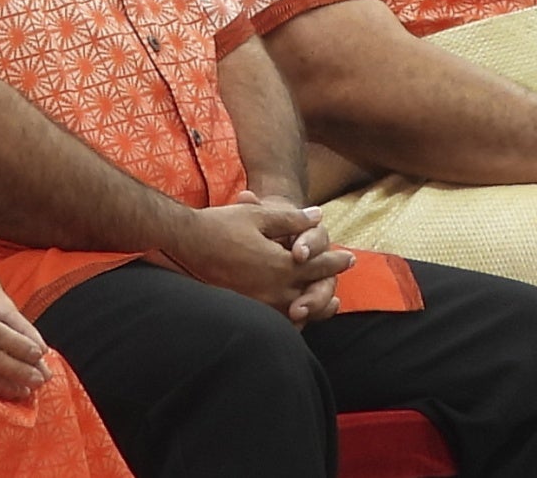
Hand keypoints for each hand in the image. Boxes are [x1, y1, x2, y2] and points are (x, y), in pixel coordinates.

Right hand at [166, 197, 340, 318]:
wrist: (186, 243)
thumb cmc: (222, 225)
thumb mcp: (259, 215)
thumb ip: (292, 219)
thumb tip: (318, 216)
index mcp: (280, 266)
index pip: (318, 266)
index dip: (336, 261)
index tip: (350, 258)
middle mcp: (272, 290)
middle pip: (312, 291)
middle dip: (330, 283)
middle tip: (343, 280)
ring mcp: (258, 304)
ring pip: (296, 312)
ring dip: (315, 306)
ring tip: (328, 303)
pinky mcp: (244, 309)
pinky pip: (275, 322)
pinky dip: (291, 319)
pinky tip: (294, 315)